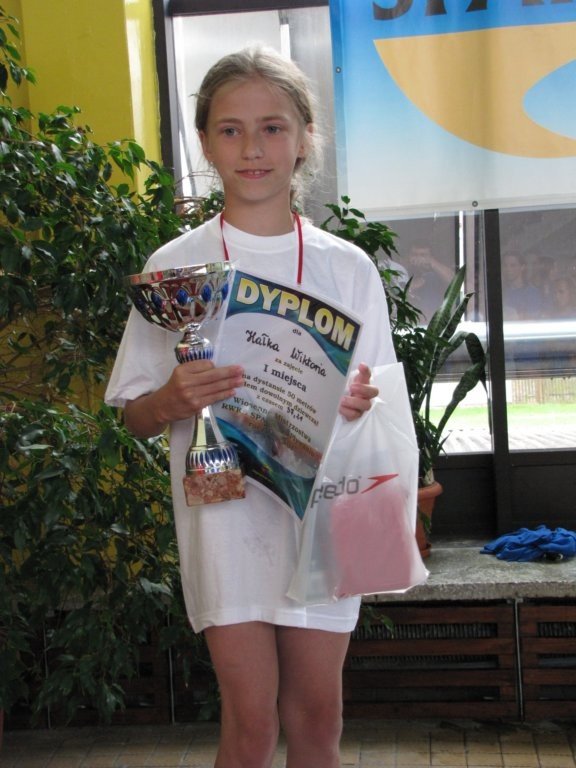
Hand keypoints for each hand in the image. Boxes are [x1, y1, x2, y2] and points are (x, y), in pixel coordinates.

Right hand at [124, 360, 243, 437]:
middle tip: (241, 370)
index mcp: (182, 371)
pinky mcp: (196, 406)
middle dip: (229, 372)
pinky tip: (232, 391)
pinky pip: (214, 398)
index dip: (215, 366)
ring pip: (215, 387)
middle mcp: (186, 382)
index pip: (205, 365)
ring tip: (241, 380)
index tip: (224, 367)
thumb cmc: (174, 388)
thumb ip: (195, 369)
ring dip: (230, 383)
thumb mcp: (180, 374)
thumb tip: (216, 368)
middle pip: (212, 375)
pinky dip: (224, 394)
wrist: (162, 407)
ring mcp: (192, 395)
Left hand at [338, 363, 377, 420]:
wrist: (334, 404)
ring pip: (365, 405)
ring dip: (354, 402)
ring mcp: (362, 407)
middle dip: (363, 389)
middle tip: (352, 387)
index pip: (368, 375)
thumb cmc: (342, 391)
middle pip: (373, 392)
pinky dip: (347, 411)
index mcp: (363, 384)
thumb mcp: (343, 382)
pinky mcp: (355, 416)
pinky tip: (339, 408)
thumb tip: (355, 366)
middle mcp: (365, 395)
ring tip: (342, 400)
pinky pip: (354, 416)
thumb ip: (346, 374)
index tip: (361, 366)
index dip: (367, 371)